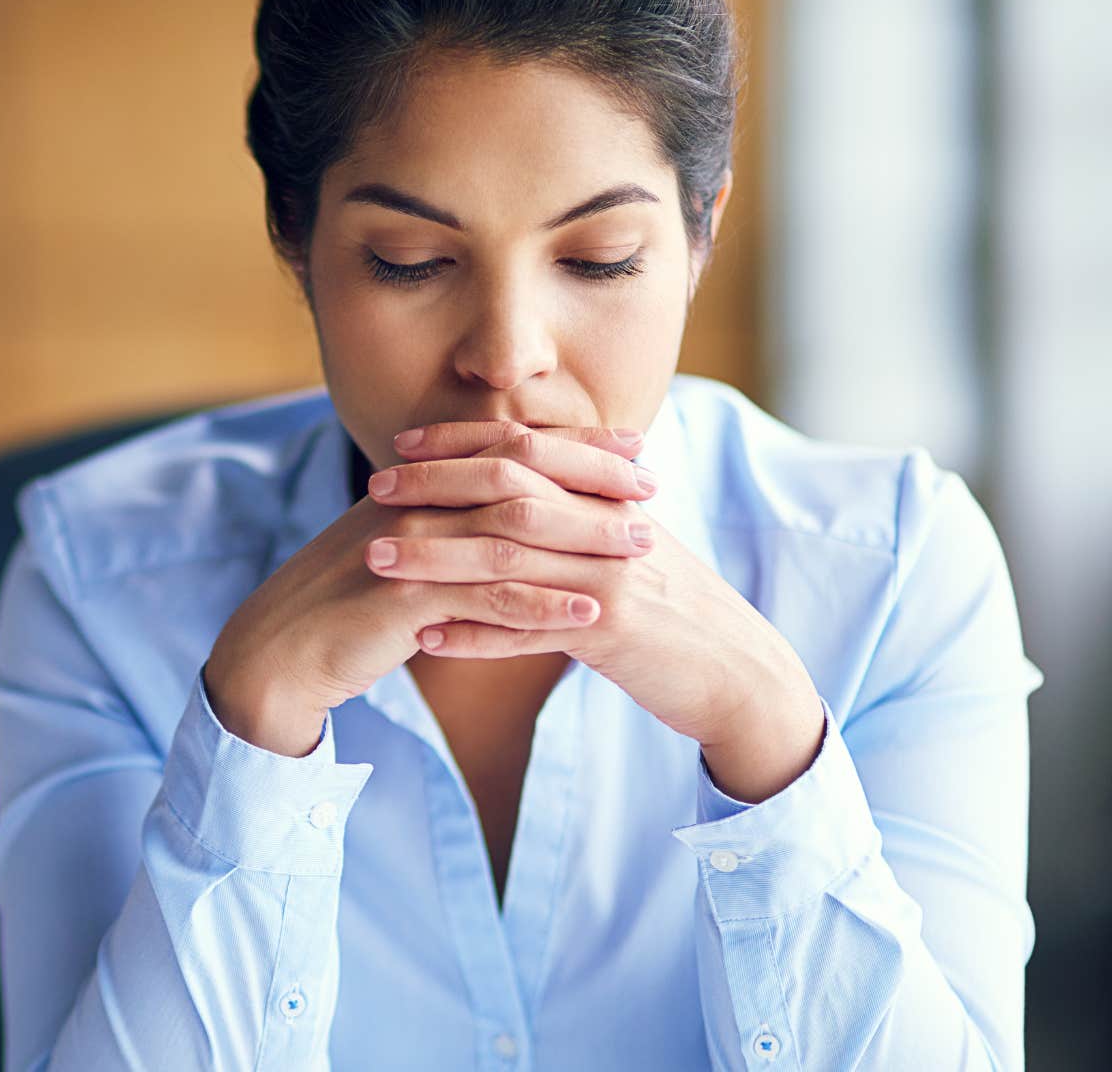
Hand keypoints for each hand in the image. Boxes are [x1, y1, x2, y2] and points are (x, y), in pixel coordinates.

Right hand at [203, 422, 649, 756]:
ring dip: (582, 540)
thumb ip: (443, 530)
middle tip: (652, 487)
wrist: (276, 656)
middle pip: (519, 476)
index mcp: (415, 486)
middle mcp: (414, 503)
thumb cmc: (339, 611)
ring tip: (641, 551)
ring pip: (513, 534)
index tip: (631, 445)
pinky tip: (589, 615)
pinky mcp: (406, 598)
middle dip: (591, 479)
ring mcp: (410, 547)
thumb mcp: (396, 556)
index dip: (572, 444)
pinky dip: (542, 606)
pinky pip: (487, 599)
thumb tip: (497, 517)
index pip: (506, 449)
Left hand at [372, 420, 823, 797]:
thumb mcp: (630, 546)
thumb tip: (523, 481)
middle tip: (373, 488)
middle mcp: (610, 525)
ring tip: (375, 561)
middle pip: (510, 490)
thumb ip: (581, 511)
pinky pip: (530, 629)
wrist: (740, 672)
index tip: (402, 444)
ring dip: (436, 558)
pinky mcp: (614, 631)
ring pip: (509, 557)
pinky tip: (425, 640)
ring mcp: (612, 576)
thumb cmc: (675, 610)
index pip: (527, 448)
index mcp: (610, 497)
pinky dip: (474, 634)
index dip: (461, 441)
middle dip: (435, 486)